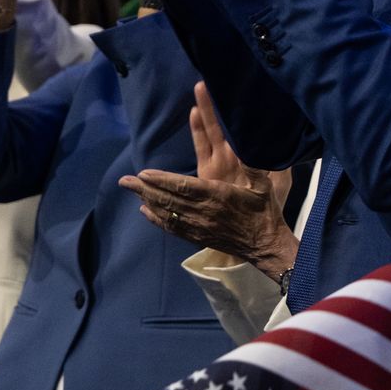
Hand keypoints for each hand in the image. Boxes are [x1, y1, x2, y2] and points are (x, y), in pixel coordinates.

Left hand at [119, 83, 297, 275]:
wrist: (265, 246)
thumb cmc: (264, 211)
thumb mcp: (263, 185)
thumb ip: (253, 165)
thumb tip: (246, 144)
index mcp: (217, 196)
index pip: (183, 187)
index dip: (162, 180)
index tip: (143, 173)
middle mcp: (204, 213)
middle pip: (168, 200)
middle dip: (145, 189)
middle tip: (125, 181)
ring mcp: (198, 227)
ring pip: (167, 213)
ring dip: (147, 202)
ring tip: (131, 192)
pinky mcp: (198, 237)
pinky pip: (172, 227)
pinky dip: (156, 219)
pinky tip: (145, 211)